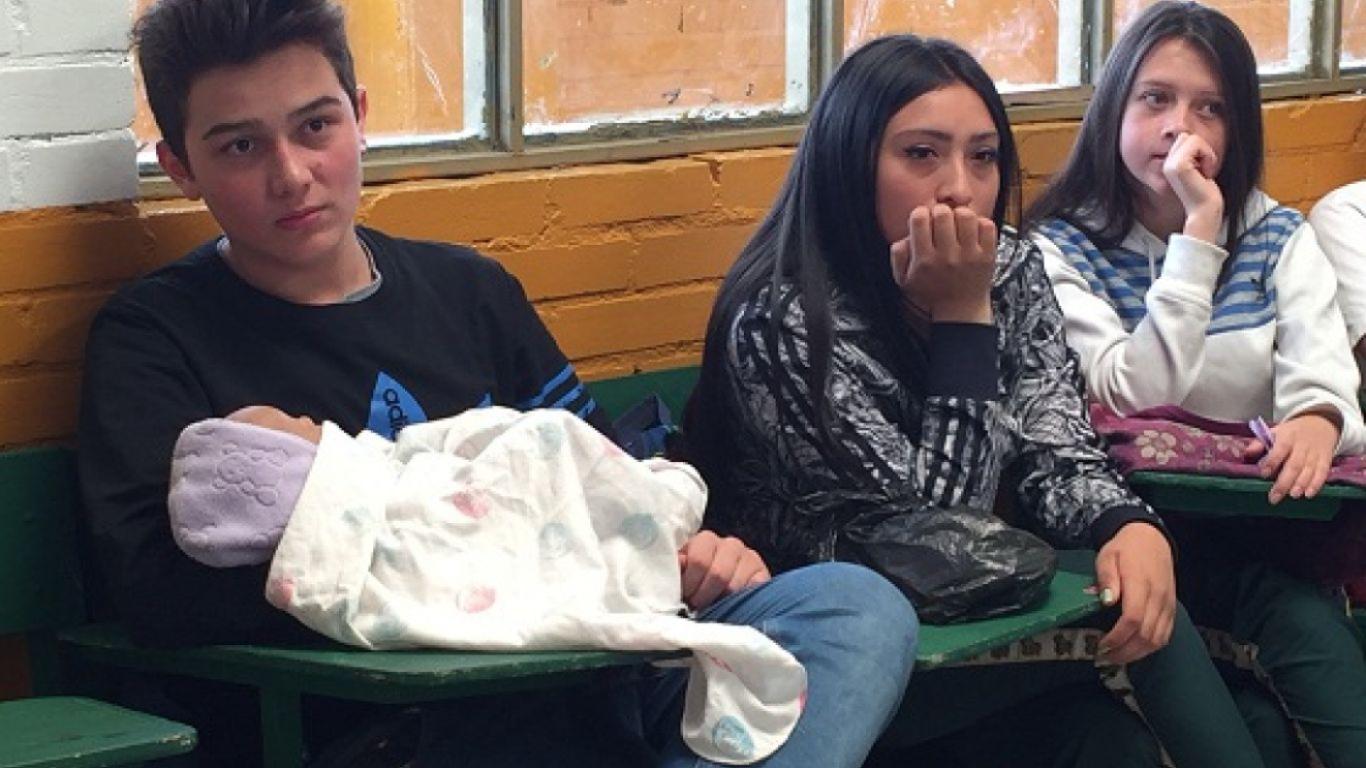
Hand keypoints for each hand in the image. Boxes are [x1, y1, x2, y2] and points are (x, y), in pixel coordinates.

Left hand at [678, 530, 770, 610]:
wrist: (721, 589)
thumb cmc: (696, 580)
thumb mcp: (682, 573)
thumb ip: (677, 568)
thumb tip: (678, 563)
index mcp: (706, 540)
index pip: (699, 560)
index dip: (690, 583)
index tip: (686, 596)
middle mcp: (731, 544)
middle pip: (718, 574)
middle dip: (704, 595)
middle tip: (698, 605)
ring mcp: (749, 557)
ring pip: (733, 586)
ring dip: (720, 602)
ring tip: (712, 606)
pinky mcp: (763, 573)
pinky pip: (751, 590)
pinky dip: (739, 602)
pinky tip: (730, 604)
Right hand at [889, 204, 996, 323]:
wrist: (960, 310)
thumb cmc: (931, 291)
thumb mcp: (904, 279)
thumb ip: (898, 254)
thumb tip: (907, 233)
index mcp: (924, 260)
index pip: (919, 218)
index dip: (920, 214)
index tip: (923, 222)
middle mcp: (946, 257)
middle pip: (943, 213)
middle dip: (940, 212)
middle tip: (941, 223)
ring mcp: (969, 256)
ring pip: (966, 215)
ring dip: (960, 215)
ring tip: (958, 225)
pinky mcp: (987, 256)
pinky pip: (987, 225)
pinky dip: (980, 223)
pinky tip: (972, 232)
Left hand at [1094, 522, 1174, 664]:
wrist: (1151, 538)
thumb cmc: (1125, 548)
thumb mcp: (1107, 556)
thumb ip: (1107, 578)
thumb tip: (1107, 601)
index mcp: (1141, 583)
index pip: (1133, 618)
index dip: (1117, 637)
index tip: (1101, 645)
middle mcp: (1158, 597)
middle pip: (1146, 634)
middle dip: (1124, 652)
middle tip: (1104, 657)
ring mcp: (1168, 604)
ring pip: (1158, 639)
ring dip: (1137, 654)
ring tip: (1116, 657)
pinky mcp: (1173, 608)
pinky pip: (1165, 635)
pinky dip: (1150, 647)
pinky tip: (1134, 650)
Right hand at [1162, 132, 1223, 240]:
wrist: (1205, 210)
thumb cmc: (1205, 191)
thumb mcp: (1198, 167)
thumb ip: (1192, 153)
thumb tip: (1191, 135)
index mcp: (1168, 165)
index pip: (1184, 139)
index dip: (1199, 151)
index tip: (1200, 170)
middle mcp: (1165, 164)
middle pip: (1186, 137)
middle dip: (1202, 149)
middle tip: (1203, 170)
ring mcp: (1170, 165)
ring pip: (1192, 138)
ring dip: (1205, 153)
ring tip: (1203, 172)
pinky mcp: (1178, 166)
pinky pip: (1197, 143)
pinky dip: (1207, 156)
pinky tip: (1205, 173)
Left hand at [1243, 411, 1339, 503]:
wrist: (1320, 424)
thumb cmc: (1291, 433)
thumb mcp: (1275, 432)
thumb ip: (1260, 443)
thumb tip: (1247, 453)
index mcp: (1287, 437)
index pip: (1279, 449)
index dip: (1272, 461)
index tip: (1264, 474)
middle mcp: (1302, 446)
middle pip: (1294, 465)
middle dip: (1284, 482)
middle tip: (1274, 497)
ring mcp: (1315, 453)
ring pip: (1309, 470)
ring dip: (1301, 484)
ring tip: (1292, 495)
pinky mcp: (1326, 460)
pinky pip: (1322, 472)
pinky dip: (1316, 484)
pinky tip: (1308, 494)